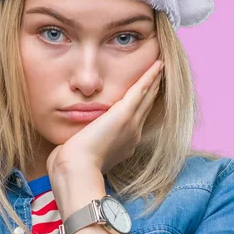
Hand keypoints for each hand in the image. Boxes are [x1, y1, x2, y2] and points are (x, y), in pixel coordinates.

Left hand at [46, 58, 163, 176]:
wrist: (77, 169)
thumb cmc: (73, 164)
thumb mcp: (81, 151)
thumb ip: (84, 142)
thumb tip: (76, 140)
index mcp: (123, 144)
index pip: (134, 120)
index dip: (141, 106)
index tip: (145, 96)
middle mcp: (132, 134)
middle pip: (146, 107)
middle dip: (152, 91)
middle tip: (160, 76)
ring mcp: (131, 124)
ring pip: (147, 97)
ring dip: (154, 81)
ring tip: (160, 68)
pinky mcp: (125, 114)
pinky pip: (141, 90)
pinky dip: (150, 77)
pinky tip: (158, 65)